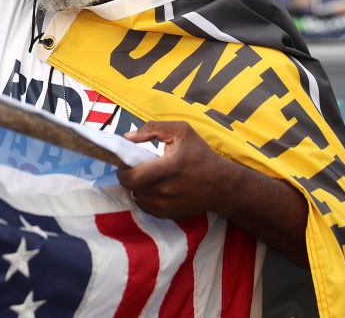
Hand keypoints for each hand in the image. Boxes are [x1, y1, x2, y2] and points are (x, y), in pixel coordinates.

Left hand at [116, 121, 230, 219]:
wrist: (221, 186)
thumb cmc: (200, 155)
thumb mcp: (181, 131)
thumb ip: (152, 128)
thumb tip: (127, 137)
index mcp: (165, 169)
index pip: (130, 176)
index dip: (123, 167)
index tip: (128, 159)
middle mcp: (162, 191)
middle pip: (129, 186)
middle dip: (128, 175)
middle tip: (136, 166)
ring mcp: (163, 206)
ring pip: (135, 196)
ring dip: (136, 185)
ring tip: (148, 175)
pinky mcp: (165, 215)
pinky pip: (144, 205)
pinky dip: (144, 195)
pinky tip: (154, 186)